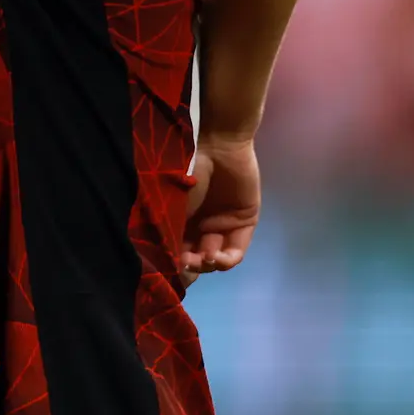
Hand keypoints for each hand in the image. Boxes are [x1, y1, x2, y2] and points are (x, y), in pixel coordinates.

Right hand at [182, 133, 258, 275]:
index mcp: (182, 221)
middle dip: (194, 265)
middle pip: (199, 259)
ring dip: (211, 264)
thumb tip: (168, 263)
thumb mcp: (173, 205)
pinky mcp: (245, 223)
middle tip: (188, 262)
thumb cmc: (189, 172)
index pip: (179, 251)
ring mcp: (224, 226)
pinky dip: (228, 258)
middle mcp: (202, 226)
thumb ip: (172, 233)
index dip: (176, 263)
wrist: (218, 148)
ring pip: (218, 258)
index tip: (171, 265)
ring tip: (206, 258)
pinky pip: (237, 250)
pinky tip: (219, 257)